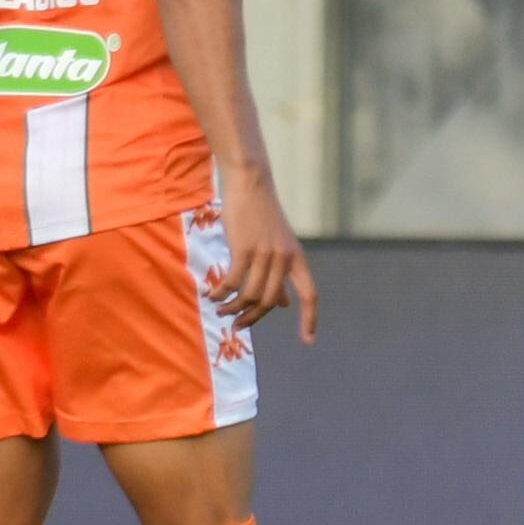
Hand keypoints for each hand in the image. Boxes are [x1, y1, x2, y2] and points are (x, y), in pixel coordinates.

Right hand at [205, 181, 318, 340]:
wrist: (251, 183)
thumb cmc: (261, 215)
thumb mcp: (279, 245)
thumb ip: (282, 275)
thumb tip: (285, 305)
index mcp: (296, 258)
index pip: (310, 294)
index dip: (310, 319)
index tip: (309, 341)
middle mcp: (284, 258)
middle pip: (271, 302)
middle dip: (252, 318)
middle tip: (235, 325)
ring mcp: (265, 253)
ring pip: (250, 294)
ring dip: (232, 307)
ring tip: (220, 310)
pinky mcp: (244, 248)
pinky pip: (233, 281)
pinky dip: (221, 293)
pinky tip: (212, 295)